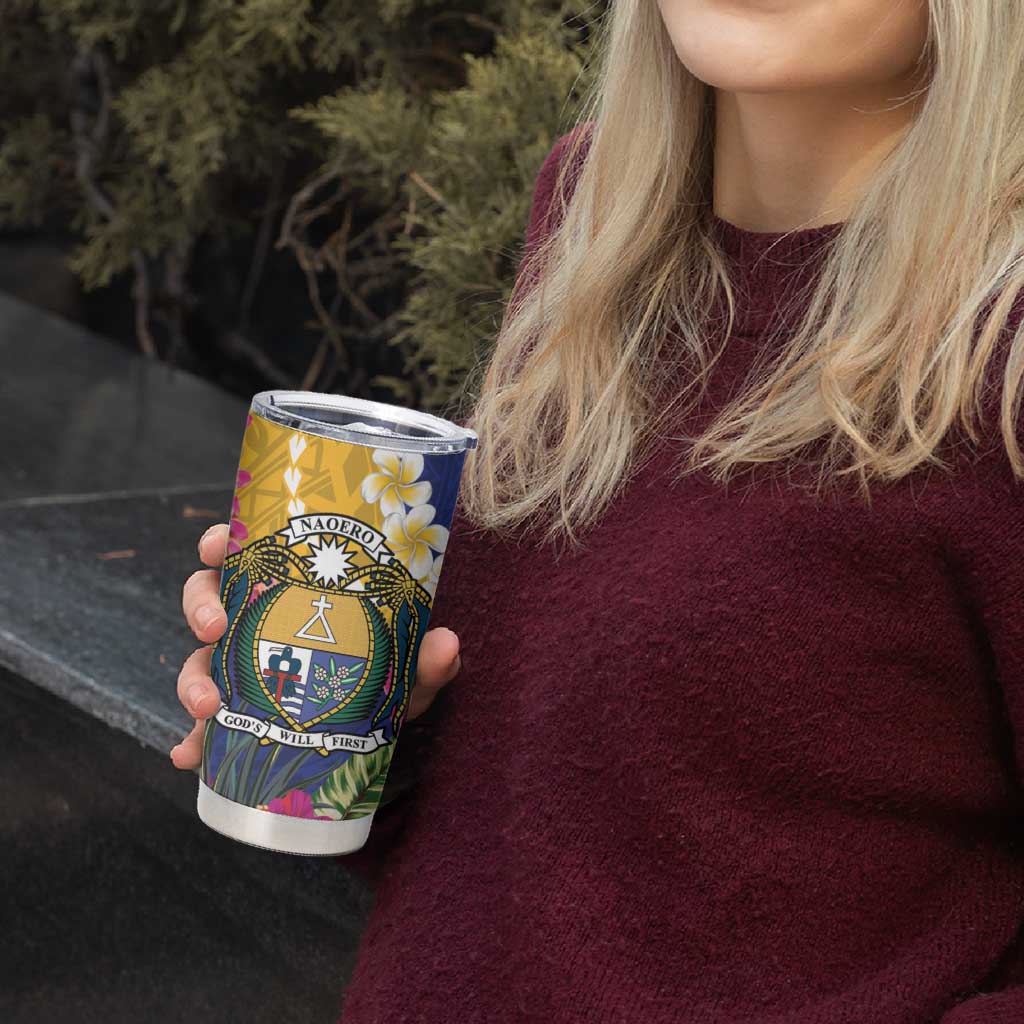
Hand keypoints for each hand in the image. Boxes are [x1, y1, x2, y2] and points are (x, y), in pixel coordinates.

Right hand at [169, 523, 461, 768]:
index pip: (245, 552)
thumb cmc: (387, 674)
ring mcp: (242, 667)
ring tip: (206, 707)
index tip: (216, 546)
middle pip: (207, 599)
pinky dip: (192, 742)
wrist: (379, 727)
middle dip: (201, 609)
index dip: (220, 543)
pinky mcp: (237, 714)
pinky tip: (190, 757)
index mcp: (288, 589)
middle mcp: (258, 621)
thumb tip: (447, 643)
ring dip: (193, 680)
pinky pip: (203, 727)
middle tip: (214, 628)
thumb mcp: (407, 666)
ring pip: (199, 660)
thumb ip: (426, 658)